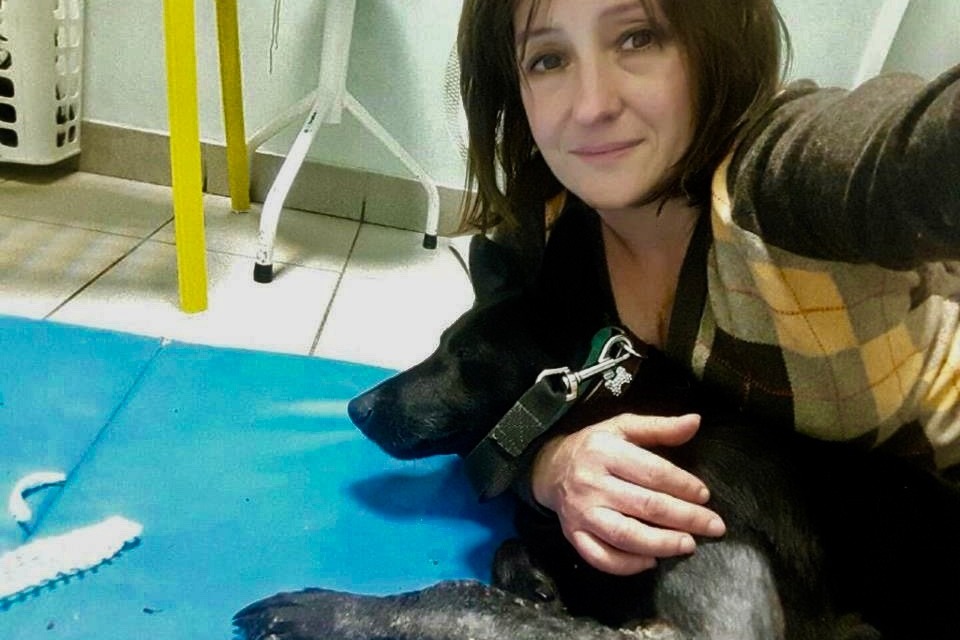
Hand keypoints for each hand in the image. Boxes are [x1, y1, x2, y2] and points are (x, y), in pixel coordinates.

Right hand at [531, 412, 725, 575]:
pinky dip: (628, 565)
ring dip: (661, 544)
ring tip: (688, 545)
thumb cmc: (593, 447)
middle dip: (685, 518)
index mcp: (605, 452)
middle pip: (646, 506)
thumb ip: (660, 427)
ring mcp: (581, 513)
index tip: (704, 495)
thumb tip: (695, 421)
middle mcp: (591, 483)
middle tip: (713, 526)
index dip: (683, 485)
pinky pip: (601, 557)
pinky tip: (651, 561)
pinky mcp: (573, 535)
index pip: (653, 472)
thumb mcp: (622, 427)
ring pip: (626, 536)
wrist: (550, 468)